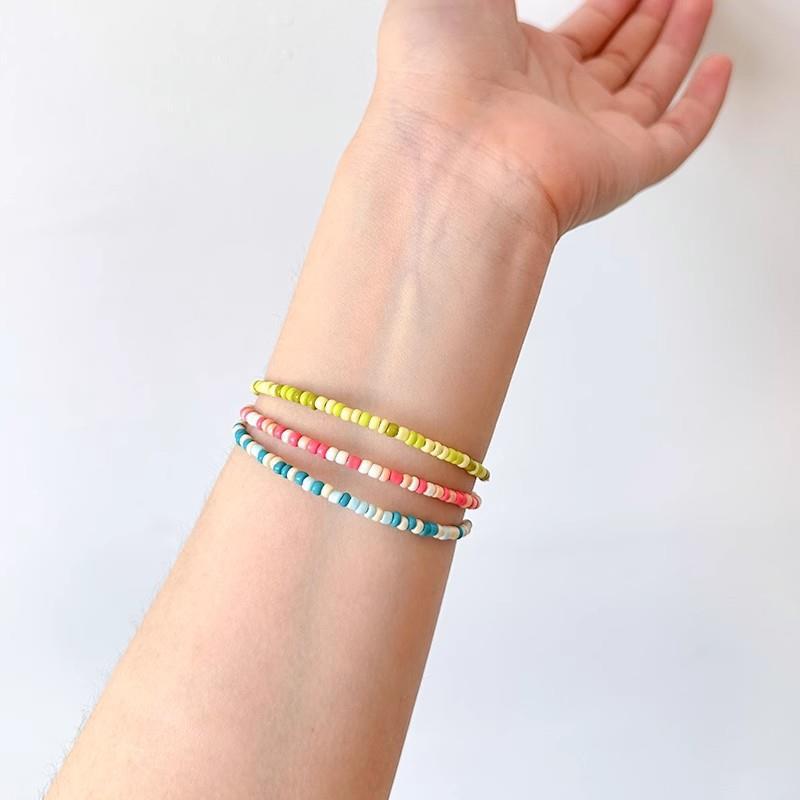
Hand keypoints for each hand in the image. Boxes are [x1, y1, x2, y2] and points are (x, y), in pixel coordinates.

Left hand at [367, 0, 731, 237]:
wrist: (449, 153)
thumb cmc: (434, 73)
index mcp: (513, 64)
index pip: (577, 33)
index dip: (610, 5)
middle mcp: (550, 104)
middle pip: (615, 58)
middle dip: (647, 19)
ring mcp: (586, 137)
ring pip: (649, 88)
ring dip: (677, 43)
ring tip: (698, 2)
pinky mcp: (620, 167)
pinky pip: (676, 137)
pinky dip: (703, 104)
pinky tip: (717, 70)